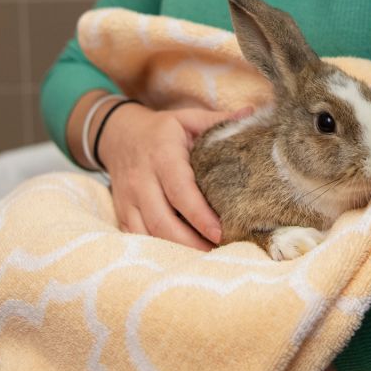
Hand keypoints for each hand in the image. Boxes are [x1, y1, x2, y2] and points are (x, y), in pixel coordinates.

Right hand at [98, 103, 251, 249]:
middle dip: (190, 242)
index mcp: (162, 155)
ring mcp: (128, 198)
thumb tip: (253, 113)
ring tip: (204, 258)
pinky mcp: (121, 211)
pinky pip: (136, 236)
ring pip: (147, 233)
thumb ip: (218, 120)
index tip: (220, 232)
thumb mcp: (188, 118)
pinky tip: (179, 256)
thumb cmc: (162, 130)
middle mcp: (141, 179)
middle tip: (218, 253)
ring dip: (175, 250)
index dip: (199, 215)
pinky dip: (156, 249)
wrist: (118, 134)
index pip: (180, 190)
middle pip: (163, 220)